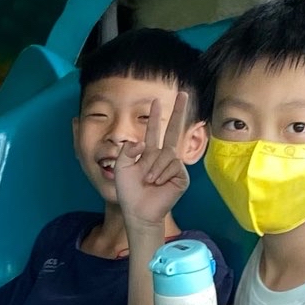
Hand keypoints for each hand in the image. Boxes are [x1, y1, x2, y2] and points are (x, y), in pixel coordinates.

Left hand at [113, 91, 190, 230]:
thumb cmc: (129, 192)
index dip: (155, 116)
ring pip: (167, 154)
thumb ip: (128, 149)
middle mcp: (163, 157)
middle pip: (173, 130)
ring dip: (154, 167)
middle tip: (183, 93)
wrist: (138, 211)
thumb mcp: (121, 166)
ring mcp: (174, 167)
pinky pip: (173, 165)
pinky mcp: (181, 177)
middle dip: (178, 111)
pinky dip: (162, 173)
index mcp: (149, 153)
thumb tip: (142, 143)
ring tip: (148, 181)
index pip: (154, 130)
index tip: (156, 100)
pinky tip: (157, 184)